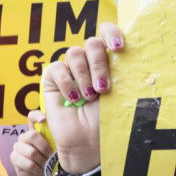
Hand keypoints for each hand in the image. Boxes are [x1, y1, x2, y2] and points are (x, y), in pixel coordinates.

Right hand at [11, 111, 52, 175]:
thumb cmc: (51, 162)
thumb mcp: (56, 149)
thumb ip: (58, 139)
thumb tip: (64, 131)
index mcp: (36, 131)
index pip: (31, 117)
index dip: (36, 115)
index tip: (44, 119)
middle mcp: (25, 136)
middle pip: (32, 135)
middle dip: (45, 148)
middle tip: (51, 157)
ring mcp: (17, 147)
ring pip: (31, 152)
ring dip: (42, 162)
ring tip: (47, 167)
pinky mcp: (14, 158)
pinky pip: (28, 164)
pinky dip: (38, 170)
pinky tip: (41, 172)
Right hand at [41, 24, 122, 172]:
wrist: (90, 142)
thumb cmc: (109, 121)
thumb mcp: (120, 93)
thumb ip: (120, 70)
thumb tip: (122, 50)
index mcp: (109, 61)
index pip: (108, 33)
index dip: (111, 34)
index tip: (118, 48)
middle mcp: (90, 62)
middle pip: (92, 43)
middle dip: (98, 64)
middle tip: (103, 88)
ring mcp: (71, 69)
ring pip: (74, 53)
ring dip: (84, 75)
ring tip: (90, 97)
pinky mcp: (53, 79)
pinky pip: (57, 68)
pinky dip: (67, 83)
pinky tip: (73, 99)